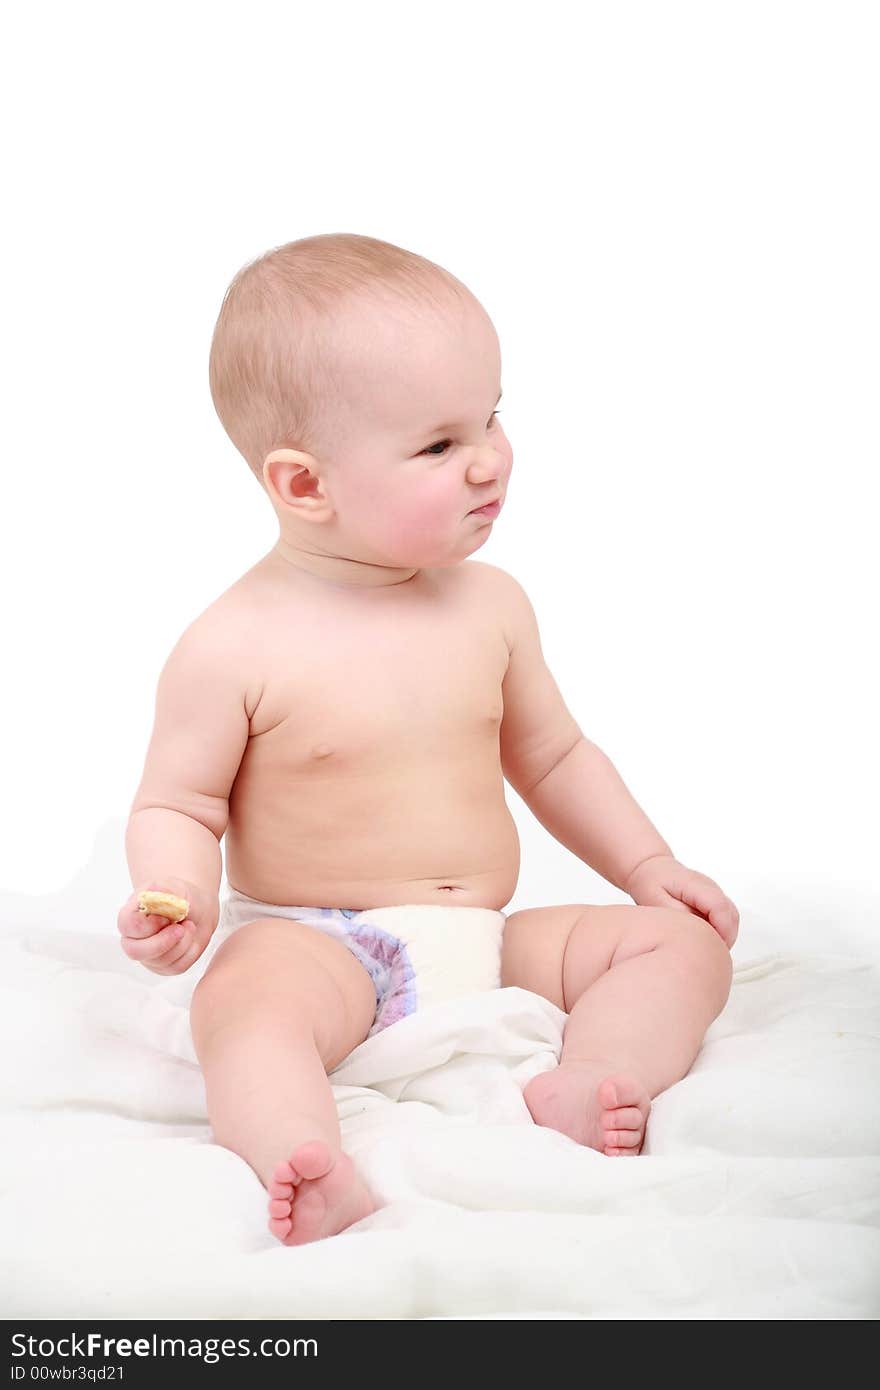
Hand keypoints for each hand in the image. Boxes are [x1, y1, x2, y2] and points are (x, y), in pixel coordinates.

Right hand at [116, 876, 218, 975]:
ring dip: (181, 943)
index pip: (128, 926)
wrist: (198, 909)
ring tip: (189, 925)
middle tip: (181, 928)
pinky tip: (190, 937)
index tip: (166, 916)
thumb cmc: (180, 896)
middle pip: (135, 951)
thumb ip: (164, 889)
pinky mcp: (164, 966)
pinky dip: (189, 951)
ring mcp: (148, 955)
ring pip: (159, 961)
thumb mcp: (174, 887)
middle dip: (162, 942)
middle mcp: (133, 939)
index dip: (148, 924)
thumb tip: (155, 889)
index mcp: (129, 916)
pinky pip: (176, 967)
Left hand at [624, 854, 738, 948]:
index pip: (719, 906)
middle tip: (708, 953)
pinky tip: (706, 938)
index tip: (713, 947)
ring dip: (724, 935)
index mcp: (694, 883)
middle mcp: (709, 886)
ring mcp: (714, 892)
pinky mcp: (714, 899)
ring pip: (732, 917)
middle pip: (731, 914)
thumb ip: (678, 916)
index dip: (721, 929)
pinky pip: (726, 918)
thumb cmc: (651, 883)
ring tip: (706, 947)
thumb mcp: (656, 902)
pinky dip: (721, 931)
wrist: (651, 870)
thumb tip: (696, 931)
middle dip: (725, 937)